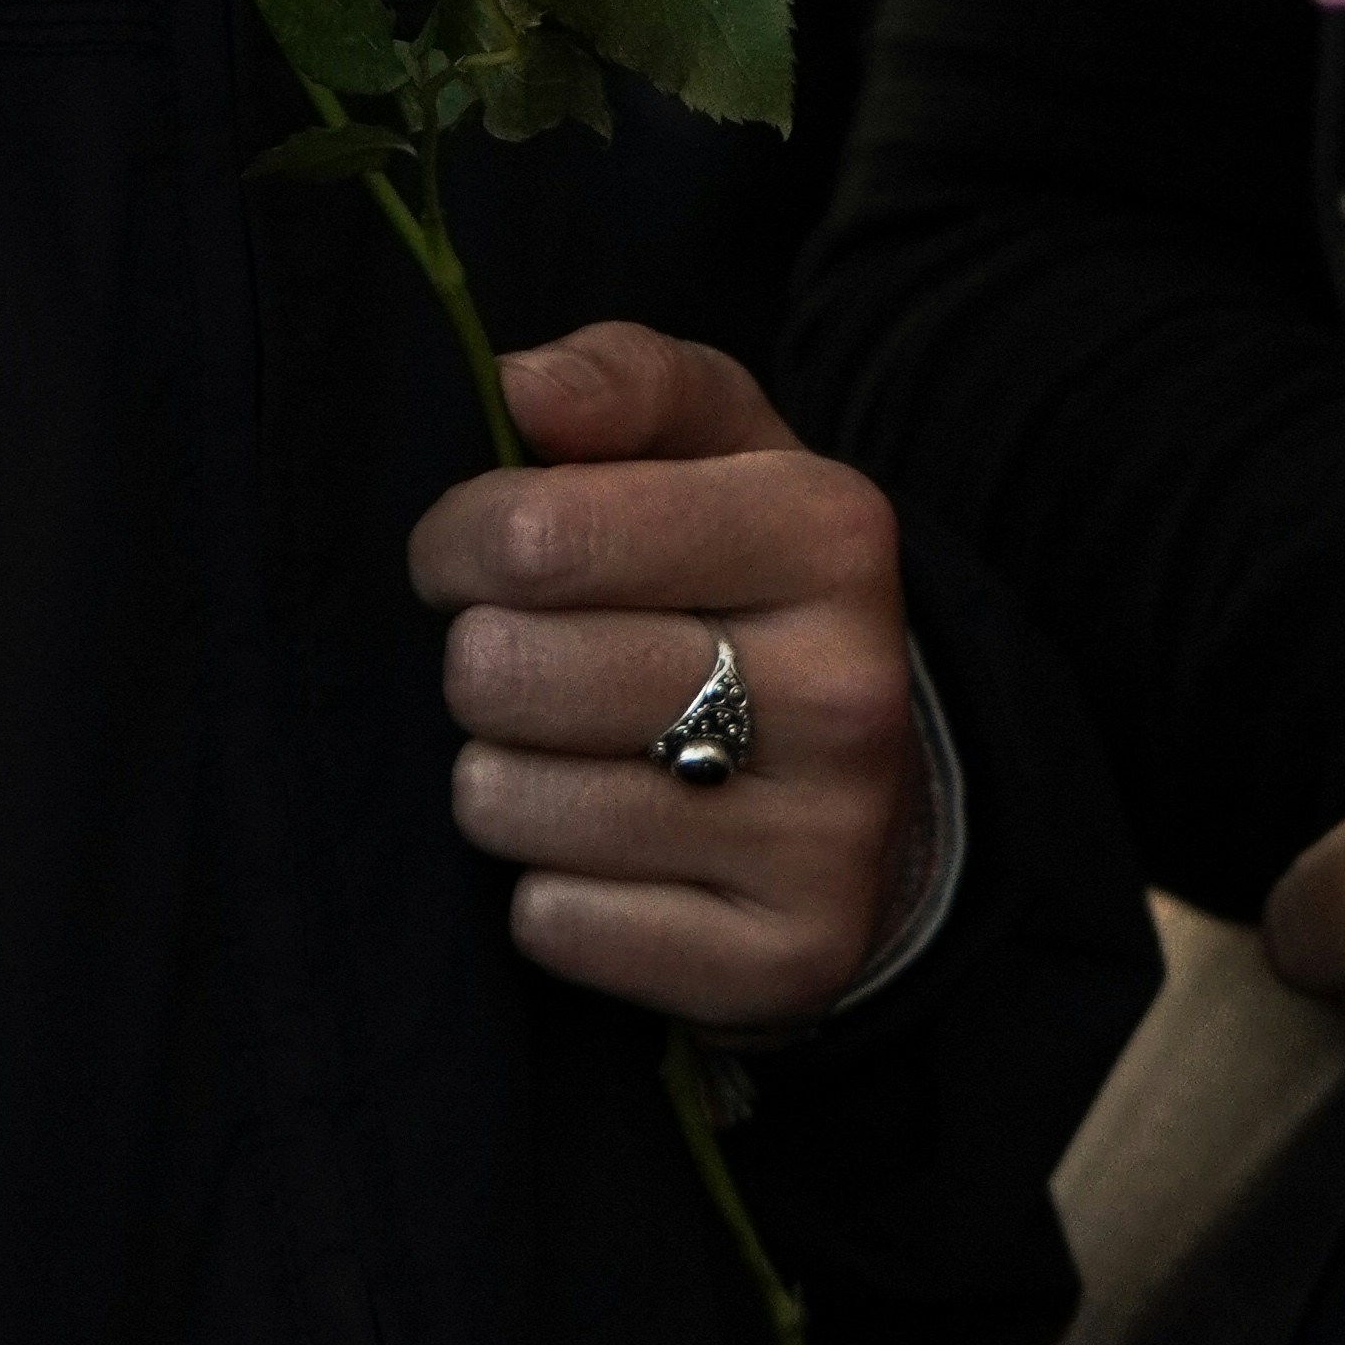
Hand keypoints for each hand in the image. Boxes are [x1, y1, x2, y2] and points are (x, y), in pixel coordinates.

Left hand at [409, 320, 913, 1026]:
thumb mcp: (715, 452)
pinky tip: (615, 858)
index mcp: (828, 532)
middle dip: (481, 665)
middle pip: (505, 672)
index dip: (459, 542)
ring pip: (511, 805)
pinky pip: (555, 922)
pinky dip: (553, 895)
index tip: (477, 558)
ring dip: (505, 782)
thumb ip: (622, 382)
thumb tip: (525, 389)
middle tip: (530, 668)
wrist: (885, 797)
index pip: (533, 532)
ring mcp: (824, 839)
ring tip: (575, 760)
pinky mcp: (787, 962)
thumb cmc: (748, 594)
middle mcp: (847, 689)